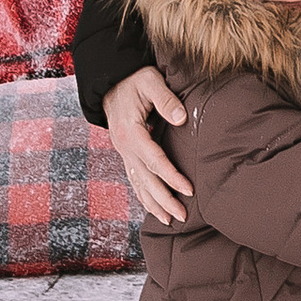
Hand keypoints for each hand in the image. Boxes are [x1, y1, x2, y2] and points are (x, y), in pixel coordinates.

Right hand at [101, 64, 192, 230]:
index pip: (154, 160)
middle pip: (145, 179)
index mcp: (130, 132)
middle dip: (164, 200)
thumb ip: (166, 99)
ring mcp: (122, 151)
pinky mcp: (125, 152)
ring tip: (170, 220)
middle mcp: (123, 146)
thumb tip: (181, 118)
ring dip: (153, 204)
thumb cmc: (134, 79)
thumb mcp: (150, 81)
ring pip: (138, 183)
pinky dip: (143, 195)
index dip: (172, 177)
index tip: (189, 190)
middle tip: (182, 216)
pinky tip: (153, 207)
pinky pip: (133, 178)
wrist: (111, 80)